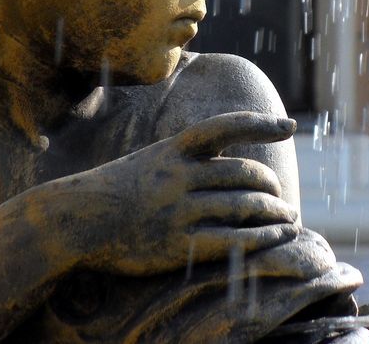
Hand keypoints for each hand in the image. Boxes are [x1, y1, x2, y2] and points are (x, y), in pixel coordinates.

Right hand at [48, 111, 299, 275]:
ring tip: (288, 219)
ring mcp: (179, 210)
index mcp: (173, 149)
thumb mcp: (152, 159)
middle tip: (281, 197)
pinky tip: (276, 238)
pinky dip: (261, 238)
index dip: (260, 123)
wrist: (78, 220)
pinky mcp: (178, 245)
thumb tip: (232, 159)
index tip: (290, 126)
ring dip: (275, 213)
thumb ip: (188, 157)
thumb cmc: (118, 189)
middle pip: (243, 173)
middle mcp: (179, 175)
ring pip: (244, 205)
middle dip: (270, 185)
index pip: (225, 126)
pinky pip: (233, 240)